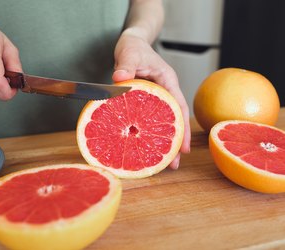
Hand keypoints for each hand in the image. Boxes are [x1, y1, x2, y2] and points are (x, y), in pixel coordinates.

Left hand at [112, 32, 190, 168]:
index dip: (183, 128)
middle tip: (173, 166)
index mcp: (167, 80)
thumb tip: (119, 78)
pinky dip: (146, 131)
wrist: (131, 42)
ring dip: (161, 141)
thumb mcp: (129, 53)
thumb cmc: (133, 46)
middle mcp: (164, 91)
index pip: (178, 106)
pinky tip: (141, 146)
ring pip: (161, 121)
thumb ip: (125, 65)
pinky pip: (147, 118)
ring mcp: (155, 97)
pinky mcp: (144, 101)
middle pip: (173, 120)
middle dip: (175, 143)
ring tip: (160, 164)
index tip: (184, 148)